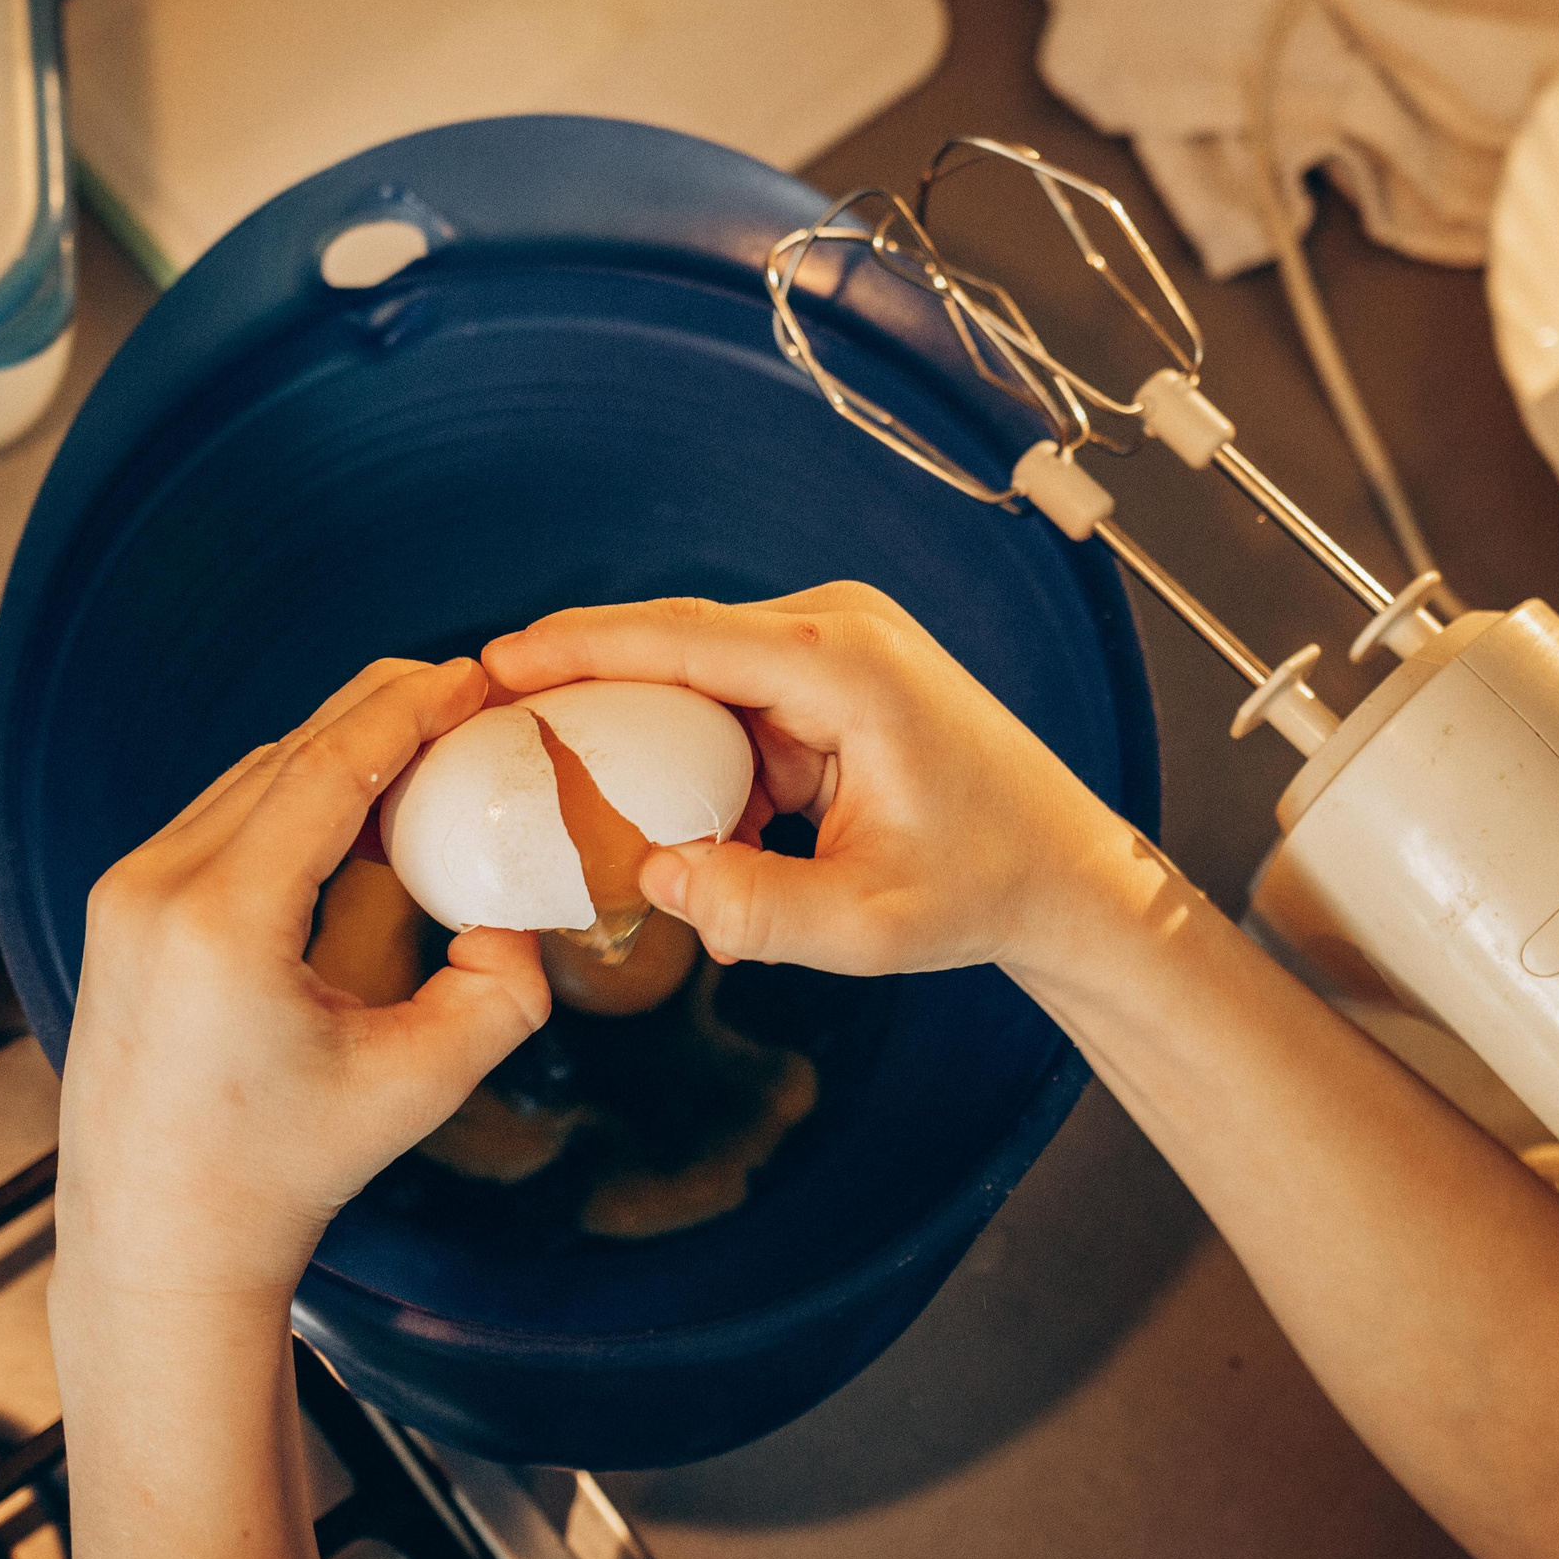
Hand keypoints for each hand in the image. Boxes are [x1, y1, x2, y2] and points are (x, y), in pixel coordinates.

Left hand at [53, 657, 547, 1314]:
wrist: (160, 1242)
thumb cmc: (280, 1176)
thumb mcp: (416, 1087)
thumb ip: (499, 997)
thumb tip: (518, 924)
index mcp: (221, 921)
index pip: (326, 769)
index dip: (409, 710)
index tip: (473, 675)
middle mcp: (156, 889)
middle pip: (286, 754)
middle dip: (382, 710)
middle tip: (469, 692)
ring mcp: (127, 895)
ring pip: (250, 779)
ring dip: (339, 750)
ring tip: (429, 743)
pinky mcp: (123, 911)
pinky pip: (221, 818)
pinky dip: (296, 794)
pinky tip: (360, 807)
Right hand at [482, 584, 1136, 979]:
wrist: (1066, 874)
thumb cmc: (984, 888)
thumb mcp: (865, 925)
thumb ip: (756, 909)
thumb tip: (652, 878)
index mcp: (845, 666)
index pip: (682, 637)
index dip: (579, 646)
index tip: (493, 661)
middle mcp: (838, 633)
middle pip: (675, 647)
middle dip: (587, 691)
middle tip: (492, 731)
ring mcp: (836, 649)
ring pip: (699, 683)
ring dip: (650, 746)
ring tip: (579, 801)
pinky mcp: (832, 681)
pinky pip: (733, 711)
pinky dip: (700, 766)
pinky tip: (684, 835)